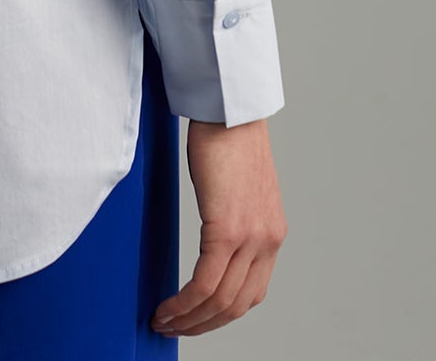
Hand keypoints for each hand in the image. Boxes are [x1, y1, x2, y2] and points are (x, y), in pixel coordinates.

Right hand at [149, 116, 286, 336]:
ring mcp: (250, 237)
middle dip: (202, 325)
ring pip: (220, 301)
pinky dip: (184, 302)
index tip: (195, 318)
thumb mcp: (239, 188)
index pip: (251, 293)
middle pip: (236, 305)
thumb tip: (212, 239)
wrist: (231, 107)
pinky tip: (167, 307)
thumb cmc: (227, 137)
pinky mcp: (227, 228)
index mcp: (272, 234)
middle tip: (173, 328)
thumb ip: (234, 218)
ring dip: (190, 320)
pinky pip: (205, 283)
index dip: (222, 314)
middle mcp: (268, 241)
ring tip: (164, 322)